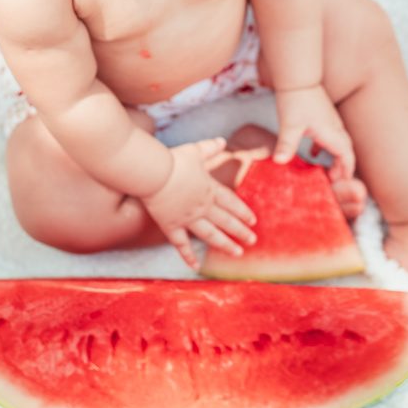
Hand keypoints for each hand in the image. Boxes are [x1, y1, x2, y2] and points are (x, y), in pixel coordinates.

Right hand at [140, 138, 258, 269]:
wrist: (155, 174)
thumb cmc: (175, 160)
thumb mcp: (196, 150)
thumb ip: (210, 148)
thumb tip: (222, 141)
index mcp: (210, 189)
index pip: (232, 203)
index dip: (243, 212)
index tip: (253, 221)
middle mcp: (203, 207)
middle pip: (226, 221)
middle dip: (241, 232)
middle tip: (253, 241)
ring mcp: (188, 219)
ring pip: (211, 235)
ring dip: (225, 245)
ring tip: (237, 253)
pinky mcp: (171, 226)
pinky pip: (181, 244)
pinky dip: (188, 256)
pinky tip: (196, 266)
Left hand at [273, 85, 354, 181]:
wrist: (297, 78)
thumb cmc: (295, 100)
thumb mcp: (289, 125)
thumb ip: (286, 145)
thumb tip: (279, 162)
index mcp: (331, 132)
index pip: (347, 156)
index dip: (347, 171)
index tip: (342, 184)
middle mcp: (335, 127)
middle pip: (346, 152)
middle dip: (343, 168)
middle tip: (333, 183)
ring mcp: (331, 121)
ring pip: (339, 144)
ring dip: (336, 158)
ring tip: (327, 172)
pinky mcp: (323, 116)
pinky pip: (329, 136)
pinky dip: (325, 148)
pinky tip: (312, 153)